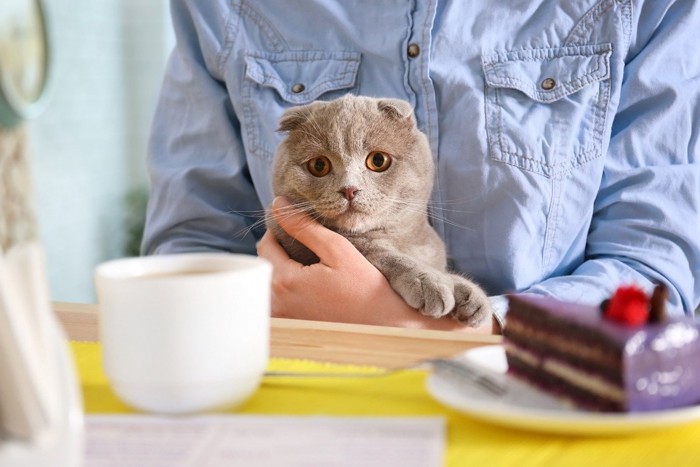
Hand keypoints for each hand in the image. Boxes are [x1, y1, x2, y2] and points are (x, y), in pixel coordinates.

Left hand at [257, 197, 495, 332]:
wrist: (383, 326)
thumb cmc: (365, 289)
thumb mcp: (337, 249)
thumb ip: (304, 227)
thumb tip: (278, 205)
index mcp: (284, 282)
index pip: (266, 245)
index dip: (280, 230)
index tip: (300, 227)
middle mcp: (276, 303)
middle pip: (264, 264)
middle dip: (280, 249)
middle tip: (307, 244)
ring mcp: (283, 319)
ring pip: (270, 282)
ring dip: (283, 269)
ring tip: (310, 263)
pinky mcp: (292, 327)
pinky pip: (278, 300)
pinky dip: (288, 289)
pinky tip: (311, 285)